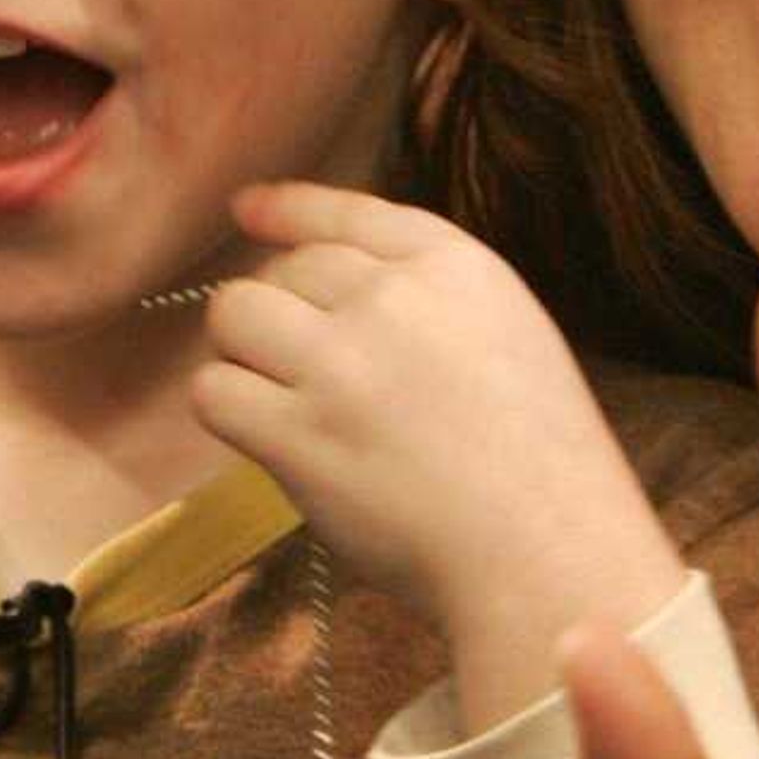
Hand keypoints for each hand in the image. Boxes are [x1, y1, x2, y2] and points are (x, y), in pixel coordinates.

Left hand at [195, 181, 684, 724]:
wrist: (544, 551)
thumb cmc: (540, 466)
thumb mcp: (511, 336)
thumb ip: (432, 300)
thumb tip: (330, 287)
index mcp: (455, 266)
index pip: (348, 213)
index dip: (288, 207)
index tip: (247, 209)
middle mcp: (392, 299)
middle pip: (287, 268)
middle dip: (282, 312)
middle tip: (308, 373)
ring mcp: (340, 363)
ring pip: (235, 314)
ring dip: (243, 354)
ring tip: (281, 401)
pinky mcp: (298, 432)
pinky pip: (213, 391)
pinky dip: (227, 411)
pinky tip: (265, 438)